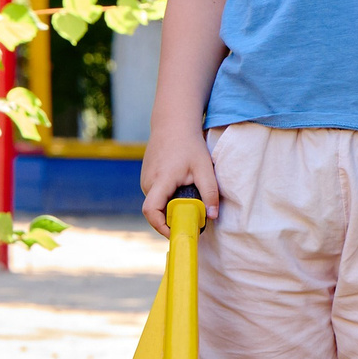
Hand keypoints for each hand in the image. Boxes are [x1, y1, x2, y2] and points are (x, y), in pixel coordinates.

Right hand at [139, 121, 218, 235]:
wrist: (172, 124)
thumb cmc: (189, 144)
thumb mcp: (204, 168)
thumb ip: (210, 193)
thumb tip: (213, 217)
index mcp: (161, 181)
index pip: (151, 211)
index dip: (161, 227)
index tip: (176, 233)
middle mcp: (148, 182)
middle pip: (155, 211)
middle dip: (171, 219)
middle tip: (191, 219)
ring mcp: (144, 180)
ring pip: (155, 204)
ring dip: (169, 208)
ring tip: (188, 199)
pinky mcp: (146, 178)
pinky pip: (155, 196)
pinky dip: (166, 200)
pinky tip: (180, 189)